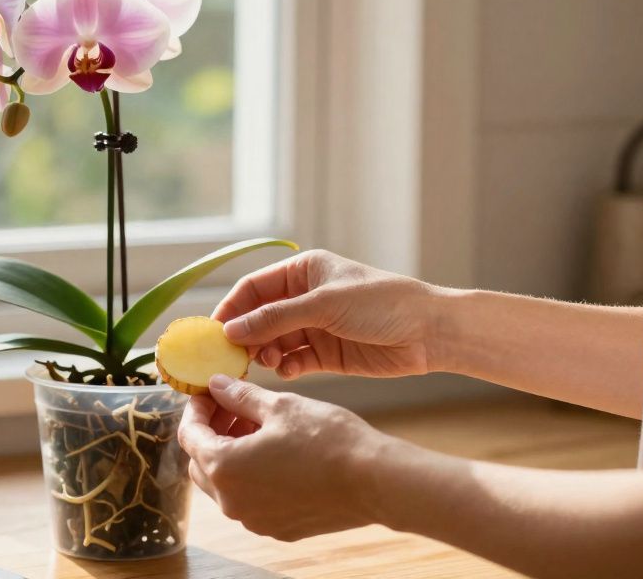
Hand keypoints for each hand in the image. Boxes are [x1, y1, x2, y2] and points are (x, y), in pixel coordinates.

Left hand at [177, 375, 381, 540]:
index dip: (197, 409)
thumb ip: (239, 397)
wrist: (375, 480)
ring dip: (232, 454)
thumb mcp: (278, 406)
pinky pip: (252, 500)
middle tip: (233, 407)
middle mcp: (232, 502)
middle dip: (212, 432)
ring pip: (226, 485)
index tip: (209, 393)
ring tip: (258, 427)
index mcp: (223, 467)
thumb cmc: (327, 439)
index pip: (190, 435)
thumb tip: (216, 386)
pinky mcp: (279, 528)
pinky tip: (276, 454)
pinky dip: (252, 477)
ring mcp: (255, 520)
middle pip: (202, 463)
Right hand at [215, 249, 447, 378]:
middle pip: (259, 317)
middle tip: (233, 356)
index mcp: (303, 272)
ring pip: (274, 341)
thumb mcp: (324, 304)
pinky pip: (294, 361)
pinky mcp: (327, 354)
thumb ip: (275, 318)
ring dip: (266, 353)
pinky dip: (287, 367)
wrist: (429, 332)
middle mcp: (305, 298)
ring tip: (267, 362)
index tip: (213, 331)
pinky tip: (289, 370)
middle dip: (246, 336)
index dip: (231, 308)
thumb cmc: (381, 303)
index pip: (253, 288)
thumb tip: (231, 330)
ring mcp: (315, 327)